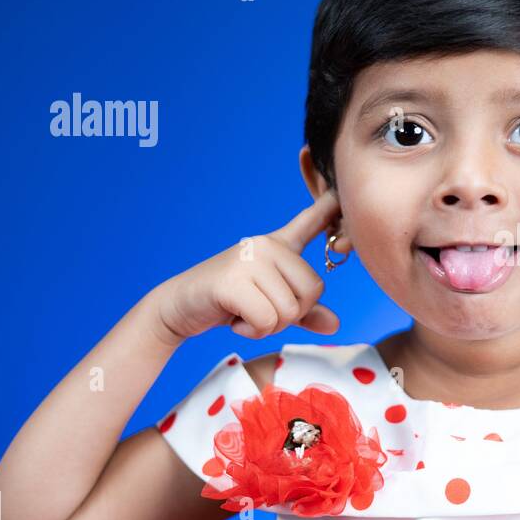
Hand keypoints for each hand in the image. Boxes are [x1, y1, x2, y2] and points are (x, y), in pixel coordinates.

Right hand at [153, 190, 343, 341]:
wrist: (179, 306)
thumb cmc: (228, 303)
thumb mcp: (272, 306)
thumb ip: (304, 312)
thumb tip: (335, 324)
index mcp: (278, 245)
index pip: (309, 222)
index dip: (328, 207)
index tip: (340, 189)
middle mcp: (267, 244)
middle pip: (313, 291)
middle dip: (290, 315)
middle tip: (259, 311)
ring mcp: (250, 258)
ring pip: (290, 310)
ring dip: (269, 326)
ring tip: (244, 312)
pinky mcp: (233, 280)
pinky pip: (267, 320)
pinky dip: (253, 330)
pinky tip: (235, 319)